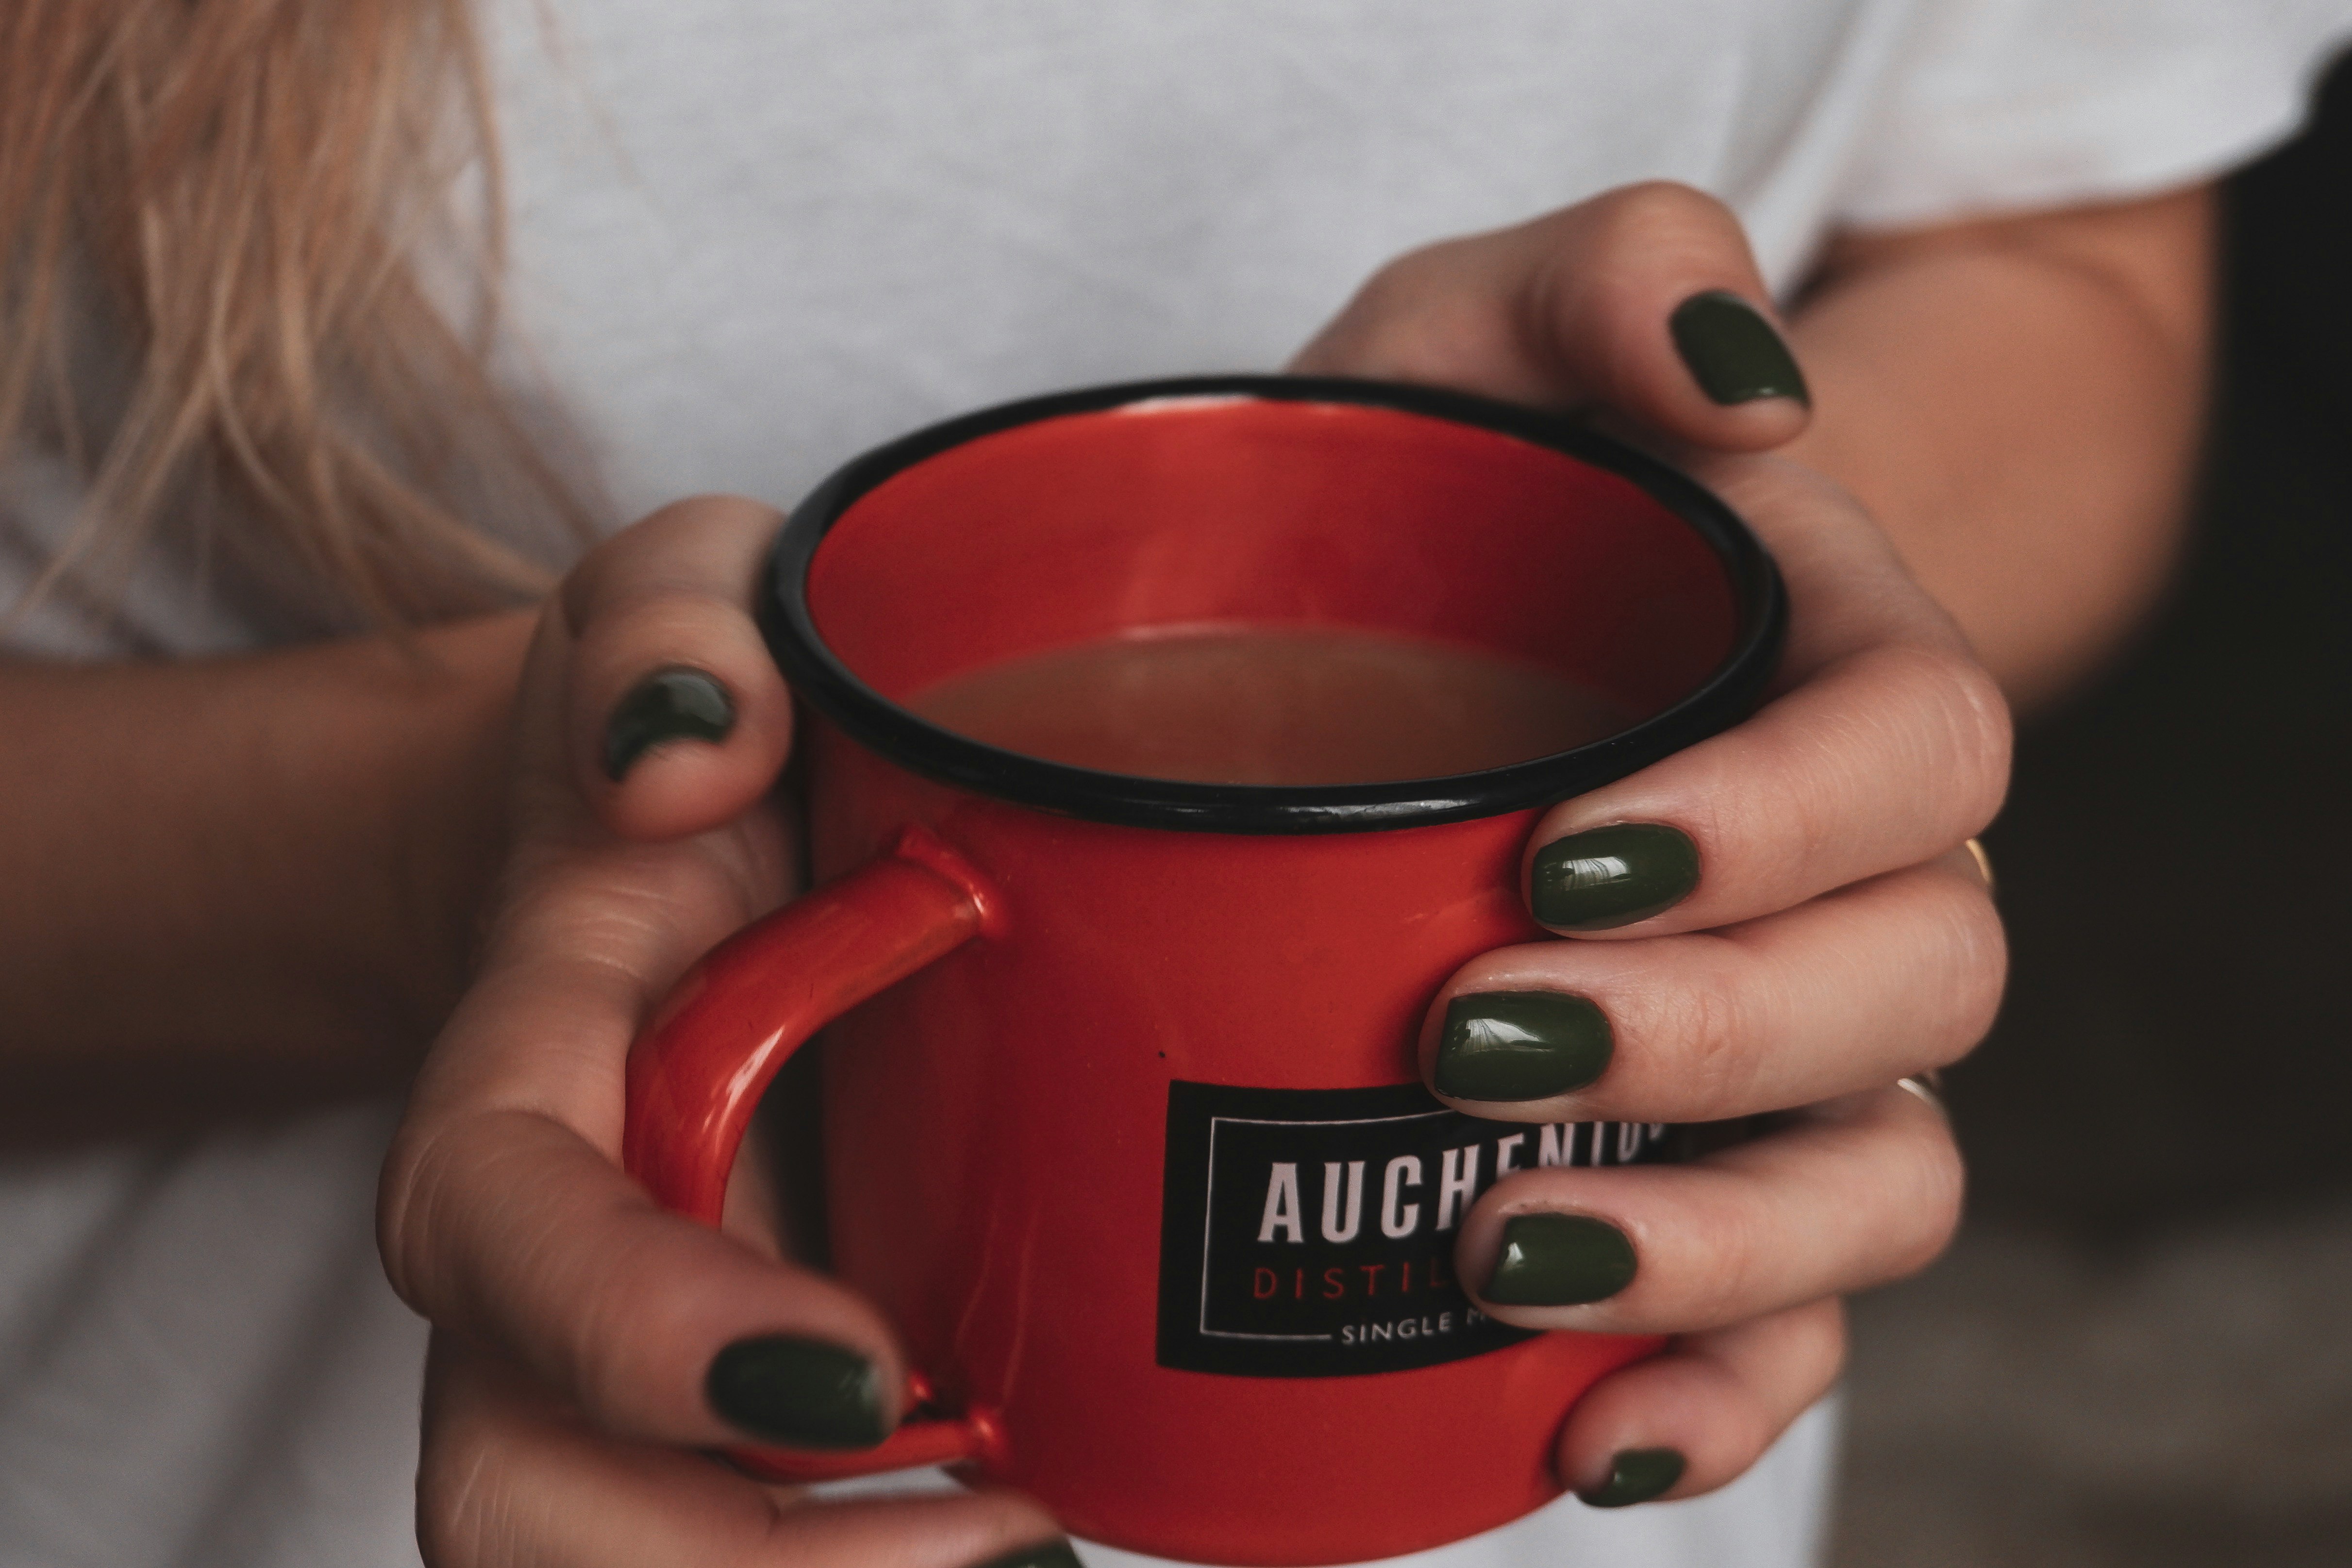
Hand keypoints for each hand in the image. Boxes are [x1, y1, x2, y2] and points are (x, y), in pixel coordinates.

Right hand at [379, 498, 1064, 1567]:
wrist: (704, 810)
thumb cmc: (710, 709)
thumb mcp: (686, 594)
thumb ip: (663, 624)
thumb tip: (689, 748)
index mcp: (531, 1057)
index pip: (496, 1232)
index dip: (644, 1341)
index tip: (863, 1383)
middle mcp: (563, 1236)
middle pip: (523, 1493)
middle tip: (1004, 1520)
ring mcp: (652, 1327)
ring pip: (632, 1557)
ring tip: (1047, 1525)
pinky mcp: (754, 1368)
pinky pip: (764, 1533)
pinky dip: (899, 1555)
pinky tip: (1058, 1492)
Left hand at [1299, 183, 2005, 1506]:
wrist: (1413, 625)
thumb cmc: (1448, 472)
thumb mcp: (1485, 322)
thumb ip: (1613, 277)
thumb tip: (1730, 378)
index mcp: (1835, 667)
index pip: (1913, 757)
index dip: (1774, 826)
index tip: (1553, 855)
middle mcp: (1852, 872)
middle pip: (1909, 990)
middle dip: (1710, 1039)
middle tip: (1472, 1042)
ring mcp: (1799, 1043)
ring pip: (1875, 1182)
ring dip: (1719, 1247)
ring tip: (1509, 1252)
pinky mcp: (1715, 1168)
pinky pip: (1791, 1320)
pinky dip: (1713, 1387)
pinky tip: (1586, 1432)